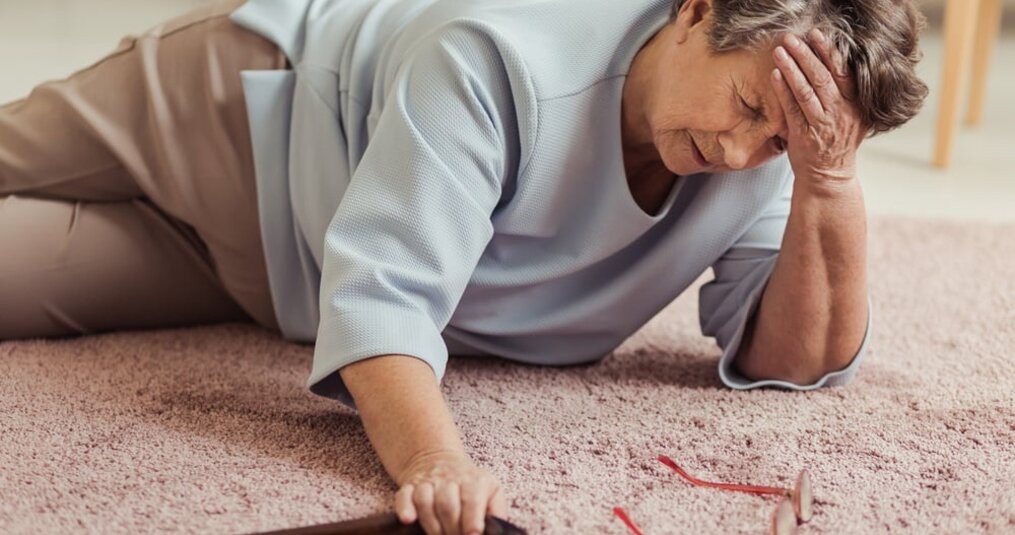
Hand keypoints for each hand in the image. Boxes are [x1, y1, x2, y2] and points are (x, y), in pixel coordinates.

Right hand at [394, 450, 508, 534]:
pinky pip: (404, 496)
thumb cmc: (471, 485)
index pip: (472, 499)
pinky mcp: (410, 486)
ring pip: (425, 501)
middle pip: (447, 504)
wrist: (440, 460)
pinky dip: (404, 508)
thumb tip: (498, 531)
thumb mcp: (492, 492)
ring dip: (431, 525)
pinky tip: (408, 520)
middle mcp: (450, 479)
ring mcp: (428, 482)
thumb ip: (497, 511)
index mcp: (474, 481)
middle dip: (451, 529)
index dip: (472, 520)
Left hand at [771, 28, 868, 185]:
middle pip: (823, 78)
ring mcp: (822, 124)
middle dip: (806, 55)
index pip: (844, 72)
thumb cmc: (837, 142)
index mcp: (855, 105)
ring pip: (806, 91)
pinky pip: (792, 109)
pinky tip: (775, 74)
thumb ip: (848, 94)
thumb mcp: (853, 117)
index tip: (817, 35)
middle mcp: (841, 113)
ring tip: (779, 51)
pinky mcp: (803, 135)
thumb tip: (838, 62)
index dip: (829, 52)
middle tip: (792, 39)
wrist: (828, 176)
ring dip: (791, 68)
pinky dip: (783, 90)